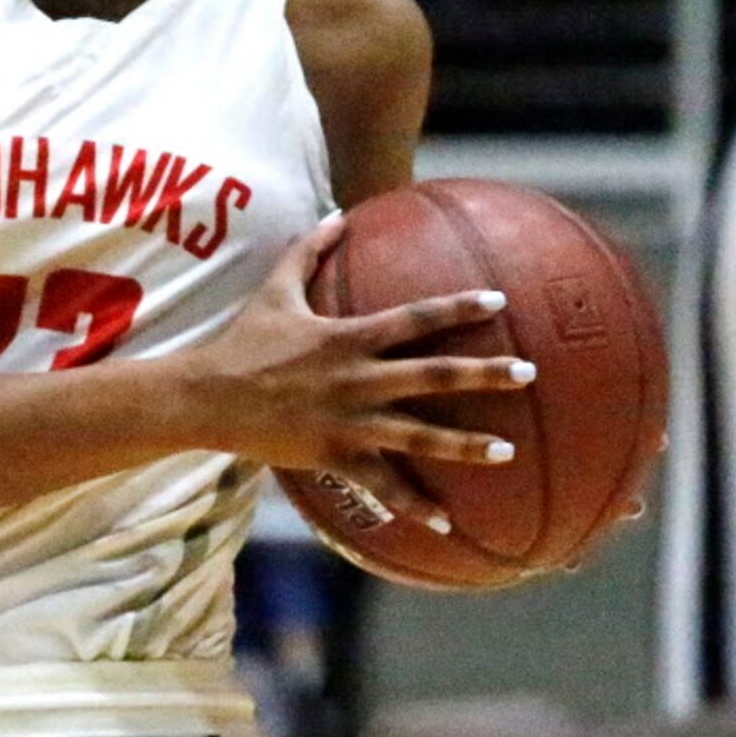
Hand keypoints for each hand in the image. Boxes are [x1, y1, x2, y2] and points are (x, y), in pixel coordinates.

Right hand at [172, 216, 533, 532]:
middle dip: (485, 374)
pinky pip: (381, 485)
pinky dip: (413, 505)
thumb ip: (308, 251)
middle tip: (529, 372)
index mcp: (346, 337)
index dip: (457, 307)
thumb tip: (338, 214)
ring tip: (507, 451)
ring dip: (465, 446)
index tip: (498, 300)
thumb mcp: (273, 290)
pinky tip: (445, 522)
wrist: (207, 396)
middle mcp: (356, 379)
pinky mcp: (334, 456)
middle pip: (433, 375)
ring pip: (418, 436)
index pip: (414, 317)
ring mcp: (348, 421)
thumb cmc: (241, 341)